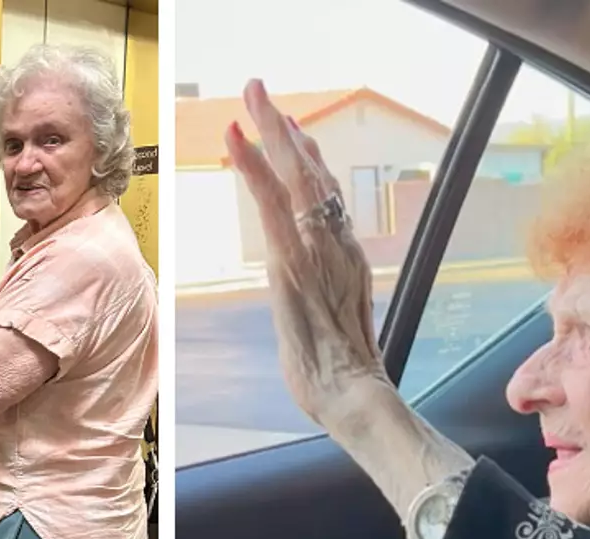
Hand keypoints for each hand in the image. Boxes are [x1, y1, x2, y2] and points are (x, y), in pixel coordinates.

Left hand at [224, 79, 387, 423]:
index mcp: (347, 258)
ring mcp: (317, 249)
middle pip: (313, 173)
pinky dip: (254, 168)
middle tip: (263, 93)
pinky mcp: (292, 261)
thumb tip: (311, 302)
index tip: (293, 129)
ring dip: (270, 131)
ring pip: (295, 176)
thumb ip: (322, 302)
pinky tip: (237, 139)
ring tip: (252, 96)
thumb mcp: (331, 327)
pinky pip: (272, 204)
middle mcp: (337, 244)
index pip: (327, 196)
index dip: (308, 159)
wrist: (352, 394)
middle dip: (286, 129)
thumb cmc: (340, 376)